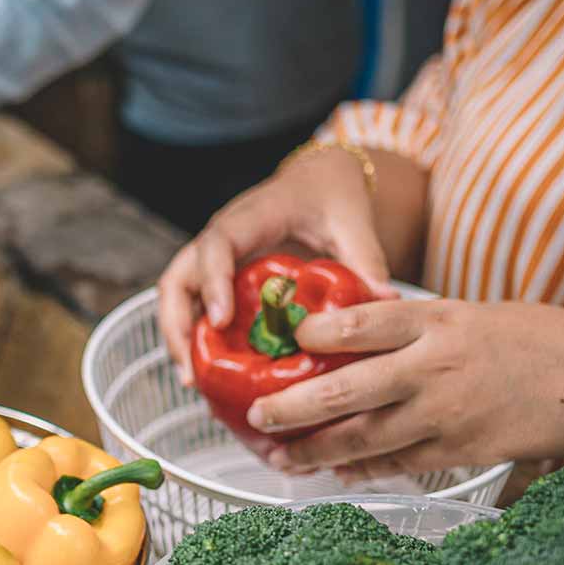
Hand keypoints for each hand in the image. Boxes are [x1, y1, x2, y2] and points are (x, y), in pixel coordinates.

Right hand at [157, 148, 396, 383]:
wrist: (320, 182)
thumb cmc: (330, 196)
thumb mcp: (351, 224)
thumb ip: (366, 260)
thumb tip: (386, 300)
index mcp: (249, 219)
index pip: (217, 246)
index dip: (213, 282)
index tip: (220, 320)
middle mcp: (221, 239)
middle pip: (178, 279)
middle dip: (178, 325)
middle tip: (194, 369)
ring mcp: (215, 260)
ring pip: (178, 297)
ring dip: (180, 339)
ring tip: (195, 381)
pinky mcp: (221, 278)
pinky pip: (194, 309)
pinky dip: (196, 339)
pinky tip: (211, 374)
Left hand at [246, 300, 563, 480]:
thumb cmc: (530, 341)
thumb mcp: (468, 313)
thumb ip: (412, 325)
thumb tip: (346, 334)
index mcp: (439, 321)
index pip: (364, 321)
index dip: (319, 330)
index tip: (291, 336)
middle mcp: (436, 367)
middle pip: (349, 388)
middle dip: (295, 406)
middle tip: (257, 415)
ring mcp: (445, 414)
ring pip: (365, 436)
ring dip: (316, 450)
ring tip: (282, 456)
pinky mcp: (457, 450)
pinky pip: (396, 463)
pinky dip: (360, 468)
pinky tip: (332, 470)